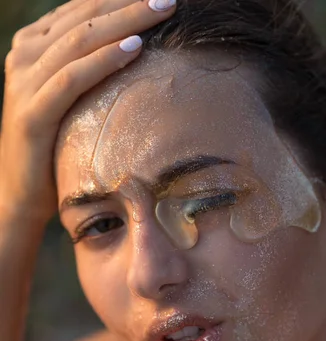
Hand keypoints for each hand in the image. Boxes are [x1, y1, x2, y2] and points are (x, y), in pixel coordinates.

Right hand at [0, 0, 175, 222]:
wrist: (23, 194)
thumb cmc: (56, 147)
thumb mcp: (70, 99)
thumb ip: (86, 70)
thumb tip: (133, 49)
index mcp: (33, 45)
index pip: (81, 10)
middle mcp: (24, 55)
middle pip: (84, 17)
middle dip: (128, 2)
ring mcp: (23, 81)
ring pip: (80, 39)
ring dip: (125, 21)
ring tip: (161, 9)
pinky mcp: (32, 112)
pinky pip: (72, 78)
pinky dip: (105, 60)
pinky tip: (135, 48)